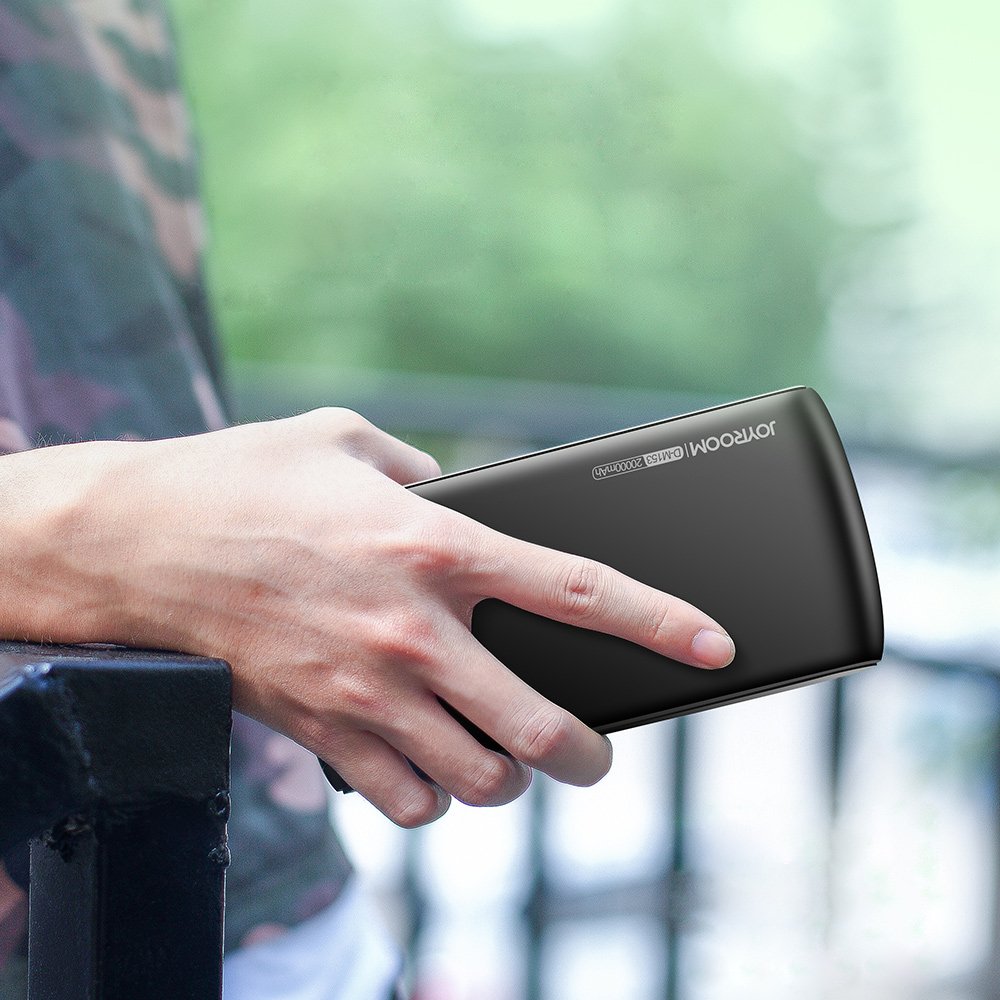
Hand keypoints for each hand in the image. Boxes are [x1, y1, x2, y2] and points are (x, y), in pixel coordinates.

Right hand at [0, 409, 733, 826]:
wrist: (140, 542)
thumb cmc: (243, 480)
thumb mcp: (346, 440)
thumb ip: (421, 468)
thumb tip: (453, 490)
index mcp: (432, 544)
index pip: (572, 588)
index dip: (657, 620)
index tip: (710, 643)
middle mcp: (411, 626)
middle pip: (538, 723)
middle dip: (587, 754)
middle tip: (593, 752)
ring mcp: (365, 688)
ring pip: (477, 779)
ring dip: (504, 778)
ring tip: (503, 758)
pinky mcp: (319, 729)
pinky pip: (402, 801)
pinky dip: (430, 797)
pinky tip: (427, 769)